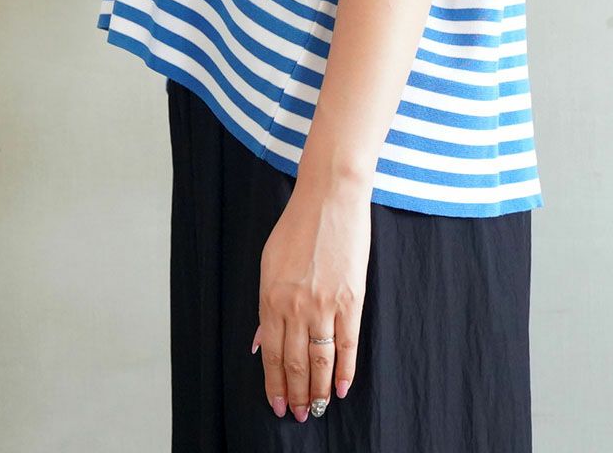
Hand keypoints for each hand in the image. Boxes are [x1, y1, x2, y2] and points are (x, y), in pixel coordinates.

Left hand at [251, 175, 371, 420]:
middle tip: (297, 415)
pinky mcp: (351, 298)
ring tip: (316, 409)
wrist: (330, 197)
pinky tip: (340, 388)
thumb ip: (265, 304)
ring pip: (320, 360)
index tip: (275, 404)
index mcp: (270, 297)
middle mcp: (295, 306)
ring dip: (317, 389)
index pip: (271, 353)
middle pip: (295, 363)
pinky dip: (345, 370)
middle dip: (294, 393)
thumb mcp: (269, 262)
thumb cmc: (298, 225)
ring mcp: (324, 304)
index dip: (273, 383)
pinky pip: (348, 344)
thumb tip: (261, 344)